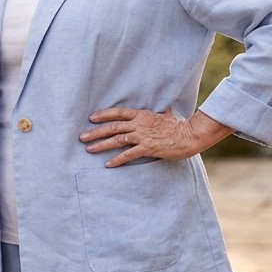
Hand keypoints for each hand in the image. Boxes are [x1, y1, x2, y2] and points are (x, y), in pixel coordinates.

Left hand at [80, 107, 233, 166]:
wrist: (189, 136)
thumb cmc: (178, 126)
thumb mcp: (165, 114)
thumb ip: (158, 111)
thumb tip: (161, 107)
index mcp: (142, 115)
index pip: (118, 113)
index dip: (104, 115)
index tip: (91, 118)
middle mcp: (139, 124)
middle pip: (113, 127)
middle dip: (96, 132)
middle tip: (82, 137)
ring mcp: (143, 136)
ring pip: (117, 140)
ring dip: (101, 145)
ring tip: (89, 149)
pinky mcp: (148, 148)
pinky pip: (128, 154)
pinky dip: (117, 160)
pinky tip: (107, 164)